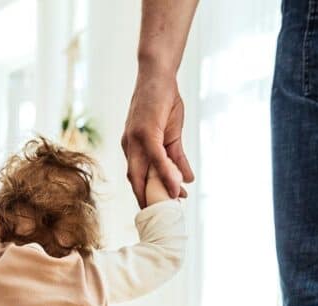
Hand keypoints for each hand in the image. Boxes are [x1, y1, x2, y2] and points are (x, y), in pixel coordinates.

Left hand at [122, 71, 193, 207]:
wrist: (158, 74)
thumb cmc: (163, 101)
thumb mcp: (172, 134)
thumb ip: (177, 158)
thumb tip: (187, 180)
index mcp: (133, 148)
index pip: (138, 178)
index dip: (147, 196)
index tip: (158, 212)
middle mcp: (130, 146)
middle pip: (136, 181)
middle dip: (148, 202)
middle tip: (162, 218)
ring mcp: (135, 139)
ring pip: (144, 173)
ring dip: (157, 192)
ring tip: (170, 208)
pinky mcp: (146, 131)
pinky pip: (156, 158)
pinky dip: (164, 173)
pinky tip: (175, 186)